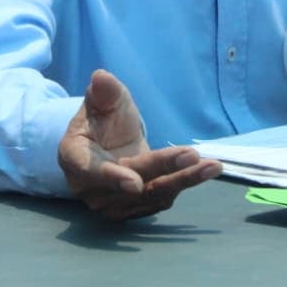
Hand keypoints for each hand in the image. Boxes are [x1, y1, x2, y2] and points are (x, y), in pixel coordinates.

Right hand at [56, 69, 221, 219]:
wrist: (109, 143)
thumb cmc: (103, 118)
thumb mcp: (103, 99)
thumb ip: (103, 92)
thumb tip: (101, 77)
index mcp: (74, 157)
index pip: (91, 170)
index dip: (111, 177)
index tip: (134, 182)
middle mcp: (89, 188)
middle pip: (131, 185)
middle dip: (164, 169)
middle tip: (193, 155)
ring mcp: (111, 204)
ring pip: (151, 195)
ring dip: (183, 180)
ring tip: (212, 166)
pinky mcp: (134, 210)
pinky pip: (161, 200)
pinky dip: (183, 185)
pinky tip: (203, 171)